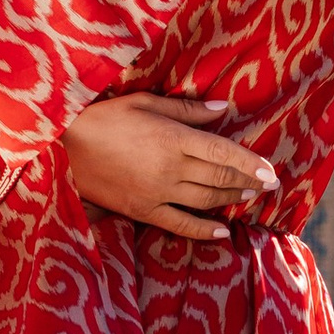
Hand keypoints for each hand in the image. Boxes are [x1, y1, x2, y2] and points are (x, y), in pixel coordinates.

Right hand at [64, 94, 277, 241]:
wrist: (62, 145)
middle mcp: (170, 168)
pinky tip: (221, 232)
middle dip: (248, 182)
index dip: (250, 163)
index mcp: (173, 138)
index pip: (223, 153)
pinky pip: (179, 223)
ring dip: (231, 200)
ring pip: (205, 201)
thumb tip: (222, 109)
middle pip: (219, 179)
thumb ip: (186, 109)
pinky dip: (203, 230)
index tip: (271, 170)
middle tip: (268, 185)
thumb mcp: (144, 102)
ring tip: (249, 197)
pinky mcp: (142, 210)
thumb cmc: (103, 116)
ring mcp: (157, 192)